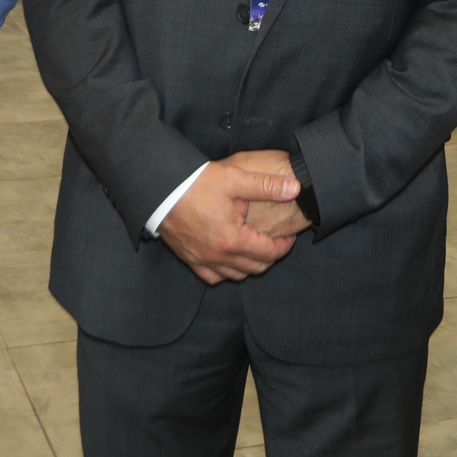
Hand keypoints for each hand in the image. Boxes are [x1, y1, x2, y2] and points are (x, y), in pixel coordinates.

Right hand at [159, 151, 300, 284]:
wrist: (161, 189)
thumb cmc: (197, 183)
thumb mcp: (235, 179)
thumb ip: (267, 186)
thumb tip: (296, 188)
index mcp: (233, 240)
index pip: (270, 253)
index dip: (284, 246)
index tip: (289, 236)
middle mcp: (218, 257)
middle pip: (256, 267)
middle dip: (270, 256)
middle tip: (276, 240)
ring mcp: (202, 260)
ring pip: (236, 275)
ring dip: (251, 265)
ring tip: (256, 247)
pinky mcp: (189, 259)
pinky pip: (213, 277)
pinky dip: (226, 271)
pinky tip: (230, 258)